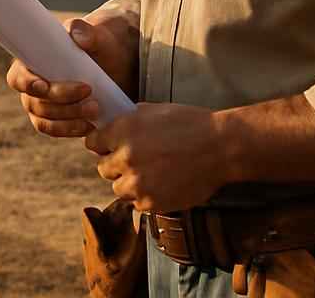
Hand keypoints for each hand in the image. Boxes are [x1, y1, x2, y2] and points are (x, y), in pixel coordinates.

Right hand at [5, 14, 137, 138]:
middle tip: (88, 91)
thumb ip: (86, 31)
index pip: (17, 77)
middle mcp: (31, 87)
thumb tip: (76, 34)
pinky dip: (72, 129)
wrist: (112, 63)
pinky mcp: (55, 120)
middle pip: (35, 102)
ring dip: (68, 118)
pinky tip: (90, 124)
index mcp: (31, 62)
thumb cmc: (97, 45)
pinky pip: (56, 130)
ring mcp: (41, 106)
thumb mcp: (95, 36)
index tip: (45, 86)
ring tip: (94, 108)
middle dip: (61, 101)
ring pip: (45, 120)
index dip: (26, 84)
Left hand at [85, 103, 223, 212]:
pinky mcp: (151, 203)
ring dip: (130, 183)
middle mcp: (125, 157)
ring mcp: (137, 183)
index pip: (93, 143)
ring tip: (150, 175)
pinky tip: (162, 185)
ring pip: (118, 189)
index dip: (102, 145)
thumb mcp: (156, 111)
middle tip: (134, 163)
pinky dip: (146, 197)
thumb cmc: (192, 125)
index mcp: (123, 131)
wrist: (220, 148)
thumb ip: (131, 119)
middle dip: (115, 166)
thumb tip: (117, 123)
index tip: (109, 148)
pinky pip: (137, 204)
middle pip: (103, 168)